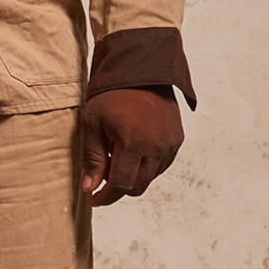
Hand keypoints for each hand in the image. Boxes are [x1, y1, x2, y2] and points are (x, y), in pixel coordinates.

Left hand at [76, 87, 183, 206]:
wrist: (140, 69)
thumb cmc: (112, 94)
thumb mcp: (92, 124)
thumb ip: (92, 158)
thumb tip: (90, 187)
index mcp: (134, 143)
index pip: (122, 184)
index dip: (106, 197)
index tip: (94, 199)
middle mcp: (157, 147)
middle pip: (138, 185)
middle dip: (118, 187)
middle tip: (102, 175)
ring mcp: (171, 144)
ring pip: (150, 177)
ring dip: (132, 175)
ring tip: (116, 154)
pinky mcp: (177, 139)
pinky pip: (161, 165)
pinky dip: (146, 166)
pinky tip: (132, 150)